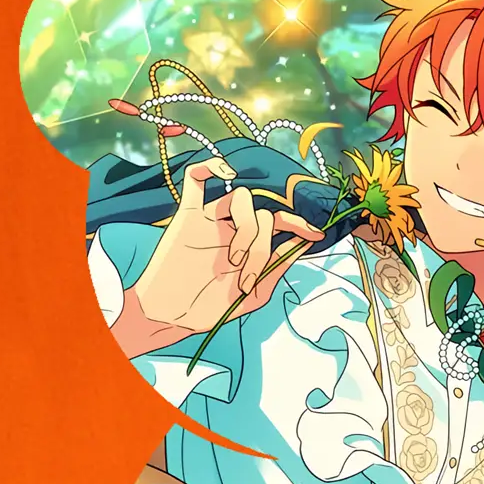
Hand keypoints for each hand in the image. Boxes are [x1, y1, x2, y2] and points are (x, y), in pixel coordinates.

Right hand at [113, 157, 321, 356]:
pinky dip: (210, 166)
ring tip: (232, 260)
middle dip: (262, 246)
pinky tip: (225, 172)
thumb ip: (277, 268)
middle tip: (245, 276)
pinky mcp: (187, 215)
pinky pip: (196, 178)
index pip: (280, 222)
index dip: (299, 223)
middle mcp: (234, 227)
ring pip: (241, 197)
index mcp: (251, 245)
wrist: (169, 317)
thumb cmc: (209, 308)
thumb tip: (302, 242)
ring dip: (246, 228)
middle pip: (263, 215)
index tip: (314, 233)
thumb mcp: (254, 294)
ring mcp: (211, 219)